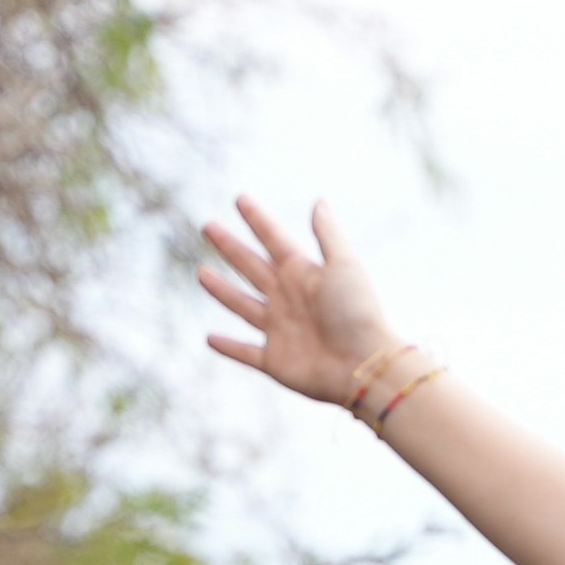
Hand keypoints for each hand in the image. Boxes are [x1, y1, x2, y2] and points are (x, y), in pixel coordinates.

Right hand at [198, 195, 402, 408]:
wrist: (364, 365)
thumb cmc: (358, 313)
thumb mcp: (344, 264)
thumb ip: (327, 234)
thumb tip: (319, 201)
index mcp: (302, 273)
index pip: (274, 239)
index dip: (257, 219)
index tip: (240, 199)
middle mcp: (287, 298)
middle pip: (251, 266)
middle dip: (230, 246)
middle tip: (208, 226)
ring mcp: (279, 329)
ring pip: (242, 305)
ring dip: (222, 290)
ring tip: (201, 273)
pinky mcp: (274, 361)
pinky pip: (245, 353)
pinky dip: (228, 347)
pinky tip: (209, 339)